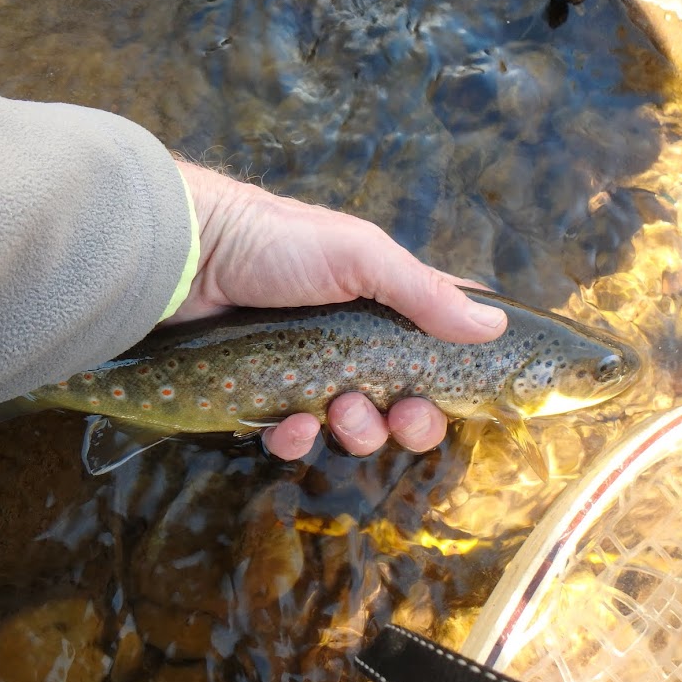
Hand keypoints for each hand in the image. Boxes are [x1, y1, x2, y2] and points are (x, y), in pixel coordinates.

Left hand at [167, 161, 507, 459]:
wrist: (186, 255)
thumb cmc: (277, 243)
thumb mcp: (359, 256)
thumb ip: (424, 293)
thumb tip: (495, 326)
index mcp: (383, 303)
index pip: (437, 341)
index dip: (455, 372)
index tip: (463, 396)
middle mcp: (352, 339)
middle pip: (404, 399)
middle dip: (411, 418)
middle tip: (401, 414)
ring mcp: (308, 370)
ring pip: (353, 425)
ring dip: (357, 429)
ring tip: (338, 409)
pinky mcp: (264, 395)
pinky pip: (294, 436)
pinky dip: (297, 438)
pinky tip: (291, 424)